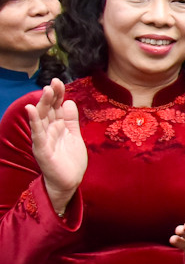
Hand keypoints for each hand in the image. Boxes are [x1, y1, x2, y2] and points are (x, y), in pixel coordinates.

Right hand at [28, 79, 85, 215]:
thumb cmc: (70, 160)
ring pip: (42, 119)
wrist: (69, 182)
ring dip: (43, 104)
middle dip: (51, 96)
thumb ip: (71, 120)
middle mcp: (49, 131)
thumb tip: (69, 102)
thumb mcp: (74, 135)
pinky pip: (38, 134)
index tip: (58, 81)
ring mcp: (44, 140)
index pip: (56, 107)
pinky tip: (32, 110)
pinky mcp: (42, 150)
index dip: (57, 94)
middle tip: (53, 82)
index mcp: (57, 127)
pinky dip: (35, 122)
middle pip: (48, 110)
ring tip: (45, 91)